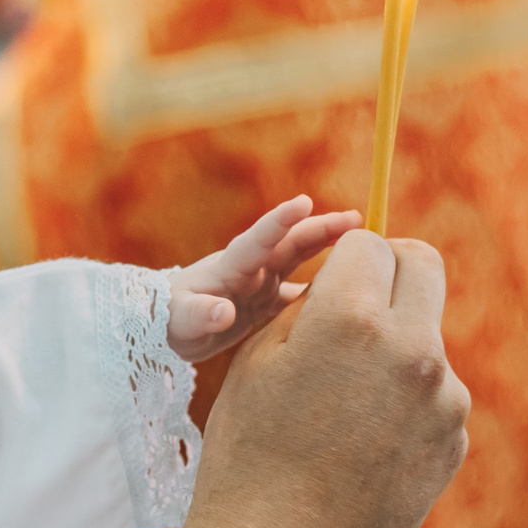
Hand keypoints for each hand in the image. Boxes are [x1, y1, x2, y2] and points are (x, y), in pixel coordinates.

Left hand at [165, 197, 358, 363]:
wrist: (163, 325)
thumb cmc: (168, 318)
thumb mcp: (181, 320)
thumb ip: (202, 314)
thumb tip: (223, 312)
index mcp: (230, 267)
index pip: (258, 240)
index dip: (280, 221)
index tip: (304, 202)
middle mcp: (250, 269)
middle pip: (290, 244)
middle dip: (321, 228)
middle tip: (357, 218)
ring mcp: (259, 283)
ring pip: (299, 261)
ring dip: (328, 248)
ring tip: (363, 240)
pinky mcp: (264, 303)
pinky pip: (298, 294)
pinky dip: (321, 290)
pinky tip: (347, 289)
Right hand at [189, 232, 470, 527]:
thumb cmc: (249, 452)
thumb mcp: (259, 359)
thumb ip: (312, 305)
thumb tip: (352, 276)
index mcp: (351, 318)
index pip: (370, 242)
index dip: (343, 258)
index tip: (327, 284)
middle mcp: (412, 349)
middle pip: (423, 266)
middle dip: (390, 273)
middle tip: (356, 308)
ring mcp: (442, 398)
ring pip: (428, 335)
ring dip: (396, 348)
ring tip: (343, 405)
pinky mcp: (454, 440)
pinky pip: (434, 394)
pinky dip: (406, 403)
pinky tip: (362, 445)